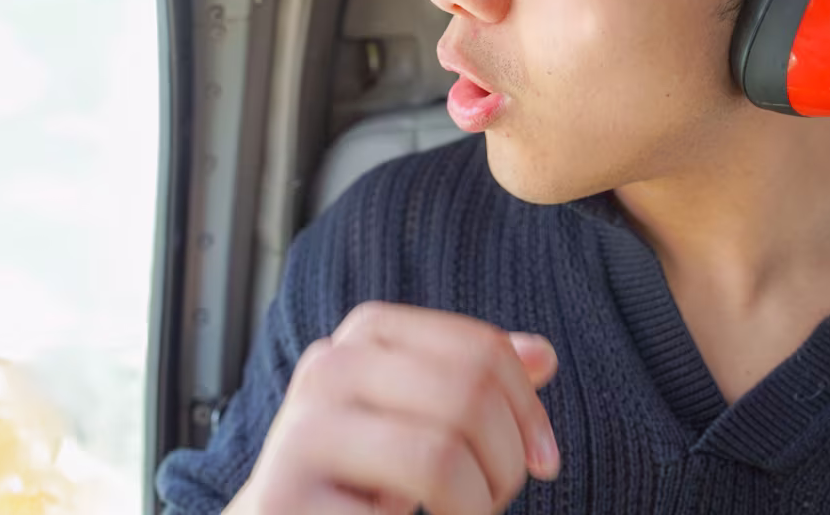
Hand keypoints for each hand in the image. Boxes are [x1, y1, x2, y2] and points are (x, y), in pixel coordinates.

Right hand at [227, 302, 559, 514]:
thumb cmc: (363, 476)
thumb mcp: (425, 418)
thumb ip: (477, 383)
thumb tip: (543, 355)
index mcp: (369, 332)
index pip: (482, 350)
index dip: (528, 409)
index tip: (543, 458)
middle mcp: (330, 367)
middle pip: (468, 395)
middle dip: (506, 461)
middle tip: (494, 499)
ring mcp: (303, 430)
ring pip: (440, 455)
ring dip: (476, 504)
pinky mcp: (286, 495)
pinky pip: (399, 514)